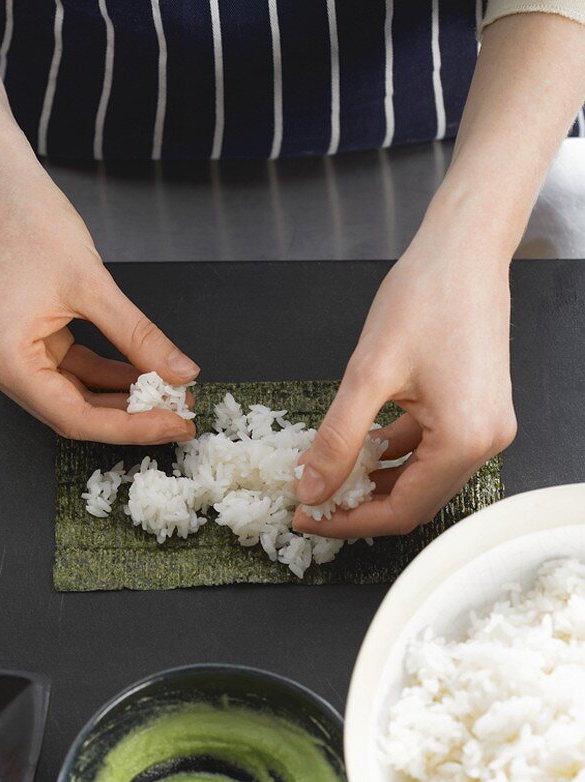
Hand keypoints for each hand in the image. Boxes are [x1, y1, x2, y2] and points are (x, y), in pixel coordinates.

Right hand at [0, 152, 197, 442]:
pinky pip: (67, 371)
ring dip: (120, 397)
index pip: (75, 417)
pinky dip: (103, 375)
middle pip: (72, 413)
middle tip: (179, 412)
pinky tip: (142, 373)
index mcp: (3, 358)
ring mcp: (3, 357)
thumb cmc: (28, 220)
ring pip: (72, 396)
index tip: (175, 424)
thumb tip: (182, 373)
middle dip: (129, 415)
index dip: (130, 428)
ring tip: (168, 391)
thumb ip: (139, 336)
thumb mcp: (93, 284)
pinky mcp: (17, 344)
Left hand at [293, 219, 516, 538]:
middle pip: (414, 501)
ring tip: (329, 473)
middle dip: (360, 505)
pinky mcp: (478, 412)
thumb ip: (338, 439)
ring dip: (375, 481)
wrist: (464, 248)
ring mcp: (485, 427)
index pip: (402, 510)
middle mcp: (485, 442)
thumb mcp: (367, 374)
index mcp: (466, 439)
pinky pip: (431, 451)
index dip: (349, 520)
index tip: (308, 515)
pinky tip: (362, 445)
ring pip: (421, 479)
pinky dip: (395, 455)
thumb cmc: (425, 296)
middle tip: (312, 499)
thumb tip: (311, 489)